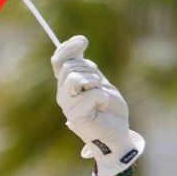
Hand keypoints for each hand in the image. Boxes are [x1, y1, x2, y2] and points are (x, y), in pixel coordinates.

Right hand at [50, 35, 146, 175]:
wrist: (118, 135)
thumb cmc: (110, 110)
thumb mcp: (100, 81)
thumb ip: (88, 67)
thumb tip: (79, 42)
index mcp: (67, 85)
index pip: (58, 60)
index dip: (68, 47)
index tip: (84, 40)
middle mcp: (63, 95)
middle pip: (70, 66)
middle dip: (90, 69)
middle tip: (100, 84)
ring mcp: (67, 106)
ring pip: (75, 78)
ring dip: (95, 82)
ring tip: (101, 96)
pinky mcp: (76, 117)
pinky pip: (91, 94)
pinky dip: (103, 97)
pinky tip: (103, 106)